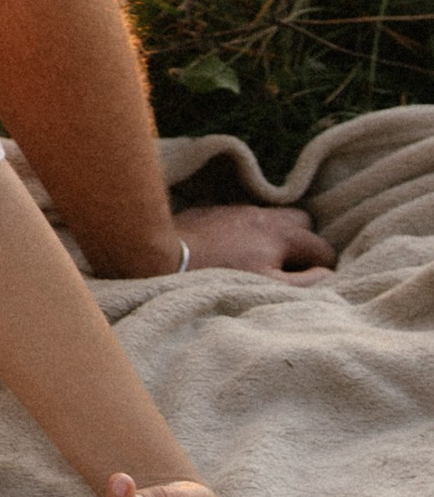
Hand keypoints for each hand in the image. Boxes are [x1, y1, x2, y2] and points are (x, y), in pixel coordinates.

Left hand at [179, 201, 335, 281]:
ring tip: (270, 256)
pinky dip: (251, 230)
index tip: (318, 281)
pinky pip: (245, 216)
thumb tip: (329, 275)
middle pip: (302, 219)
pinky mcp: (215, 212)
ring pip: (273, 214)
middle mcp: (264, 215)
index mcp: (283, 234)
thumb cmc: (220, 276)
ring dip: (278, 233)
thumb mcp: (269, 287)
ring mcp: (238, 210)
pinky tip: (239, 248)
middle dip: (306, 240)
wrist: (167, 256)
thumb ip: (306, 282)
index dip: (326, 268)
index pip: (322, 247)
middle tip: (296, 264)